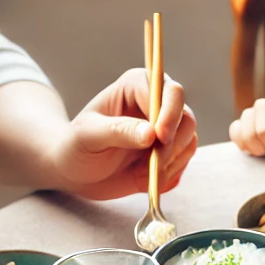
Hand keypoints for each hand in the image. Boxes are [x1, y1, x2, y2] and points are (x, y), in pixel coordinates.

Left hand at [50, 68, 198, 199]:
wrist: (76, 172)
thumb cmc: (76, 147)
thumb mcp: (89, 136)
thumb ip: (119, 131)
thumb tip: (151, 134)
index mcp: (136, 86)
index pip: (168, 92)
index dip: (169, 115)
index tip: (160, 138)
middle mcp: (157, 103)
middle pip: (186, 117)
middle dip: (173, 144)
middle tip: (154, 164)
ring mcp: (166, 129)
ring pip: (188, 141)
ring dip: (171, 162)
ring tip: (143, 173)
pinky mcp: (170, 152)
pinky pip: (183, 162)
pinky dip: (169, 174)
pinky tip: (145, 178)